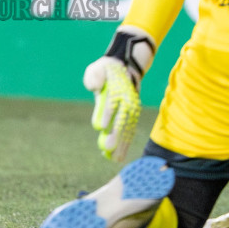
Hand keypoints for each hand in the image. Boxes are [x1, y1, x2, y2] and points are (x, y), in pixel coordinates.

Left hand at [83, 25, 154, 160]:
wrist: (123, 68)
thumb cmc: (105, 71)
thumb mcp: (96, 69)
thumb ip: (94, 77)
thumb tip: (96, 88)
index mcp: (118, 88)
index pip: (111, 102)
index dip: (106, 114)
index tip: (100, 126)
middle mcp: (128, 100)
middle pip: (121, 118)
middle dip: (115, 134)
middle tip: (107, 148)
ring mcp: (132, 109)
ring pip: (127, 128)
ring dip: (122, 144)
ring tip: (115, 158)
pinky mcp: (133, 116)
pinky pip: (130, 131)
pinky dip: (125, 144)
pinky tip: (119, 156)